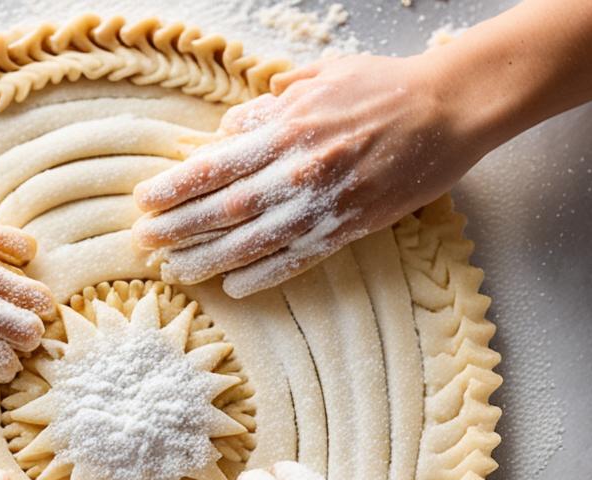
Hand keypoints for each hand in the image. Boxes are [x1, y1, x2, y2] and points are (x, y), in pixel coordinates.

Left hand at [132, 54, 484, 297]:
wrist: (449, 109)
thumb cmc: (381, 88)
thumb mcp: (319, 80)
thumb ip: (269, 107)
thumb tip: (226, 131)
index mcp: (287, 129)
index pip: (215, 165)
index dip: (174, 188)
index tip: (143, 202)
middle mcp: (299, 169)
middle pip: (224, 209)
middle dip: (178, 228)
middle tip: (143, 243)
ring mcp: (325, 203)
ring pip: (254, 241)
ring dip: (209, 259)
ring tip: (177, 271)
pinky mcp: (350, 227)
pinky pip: (298, 259)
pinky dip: (264, 276)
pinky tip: (234, 288)